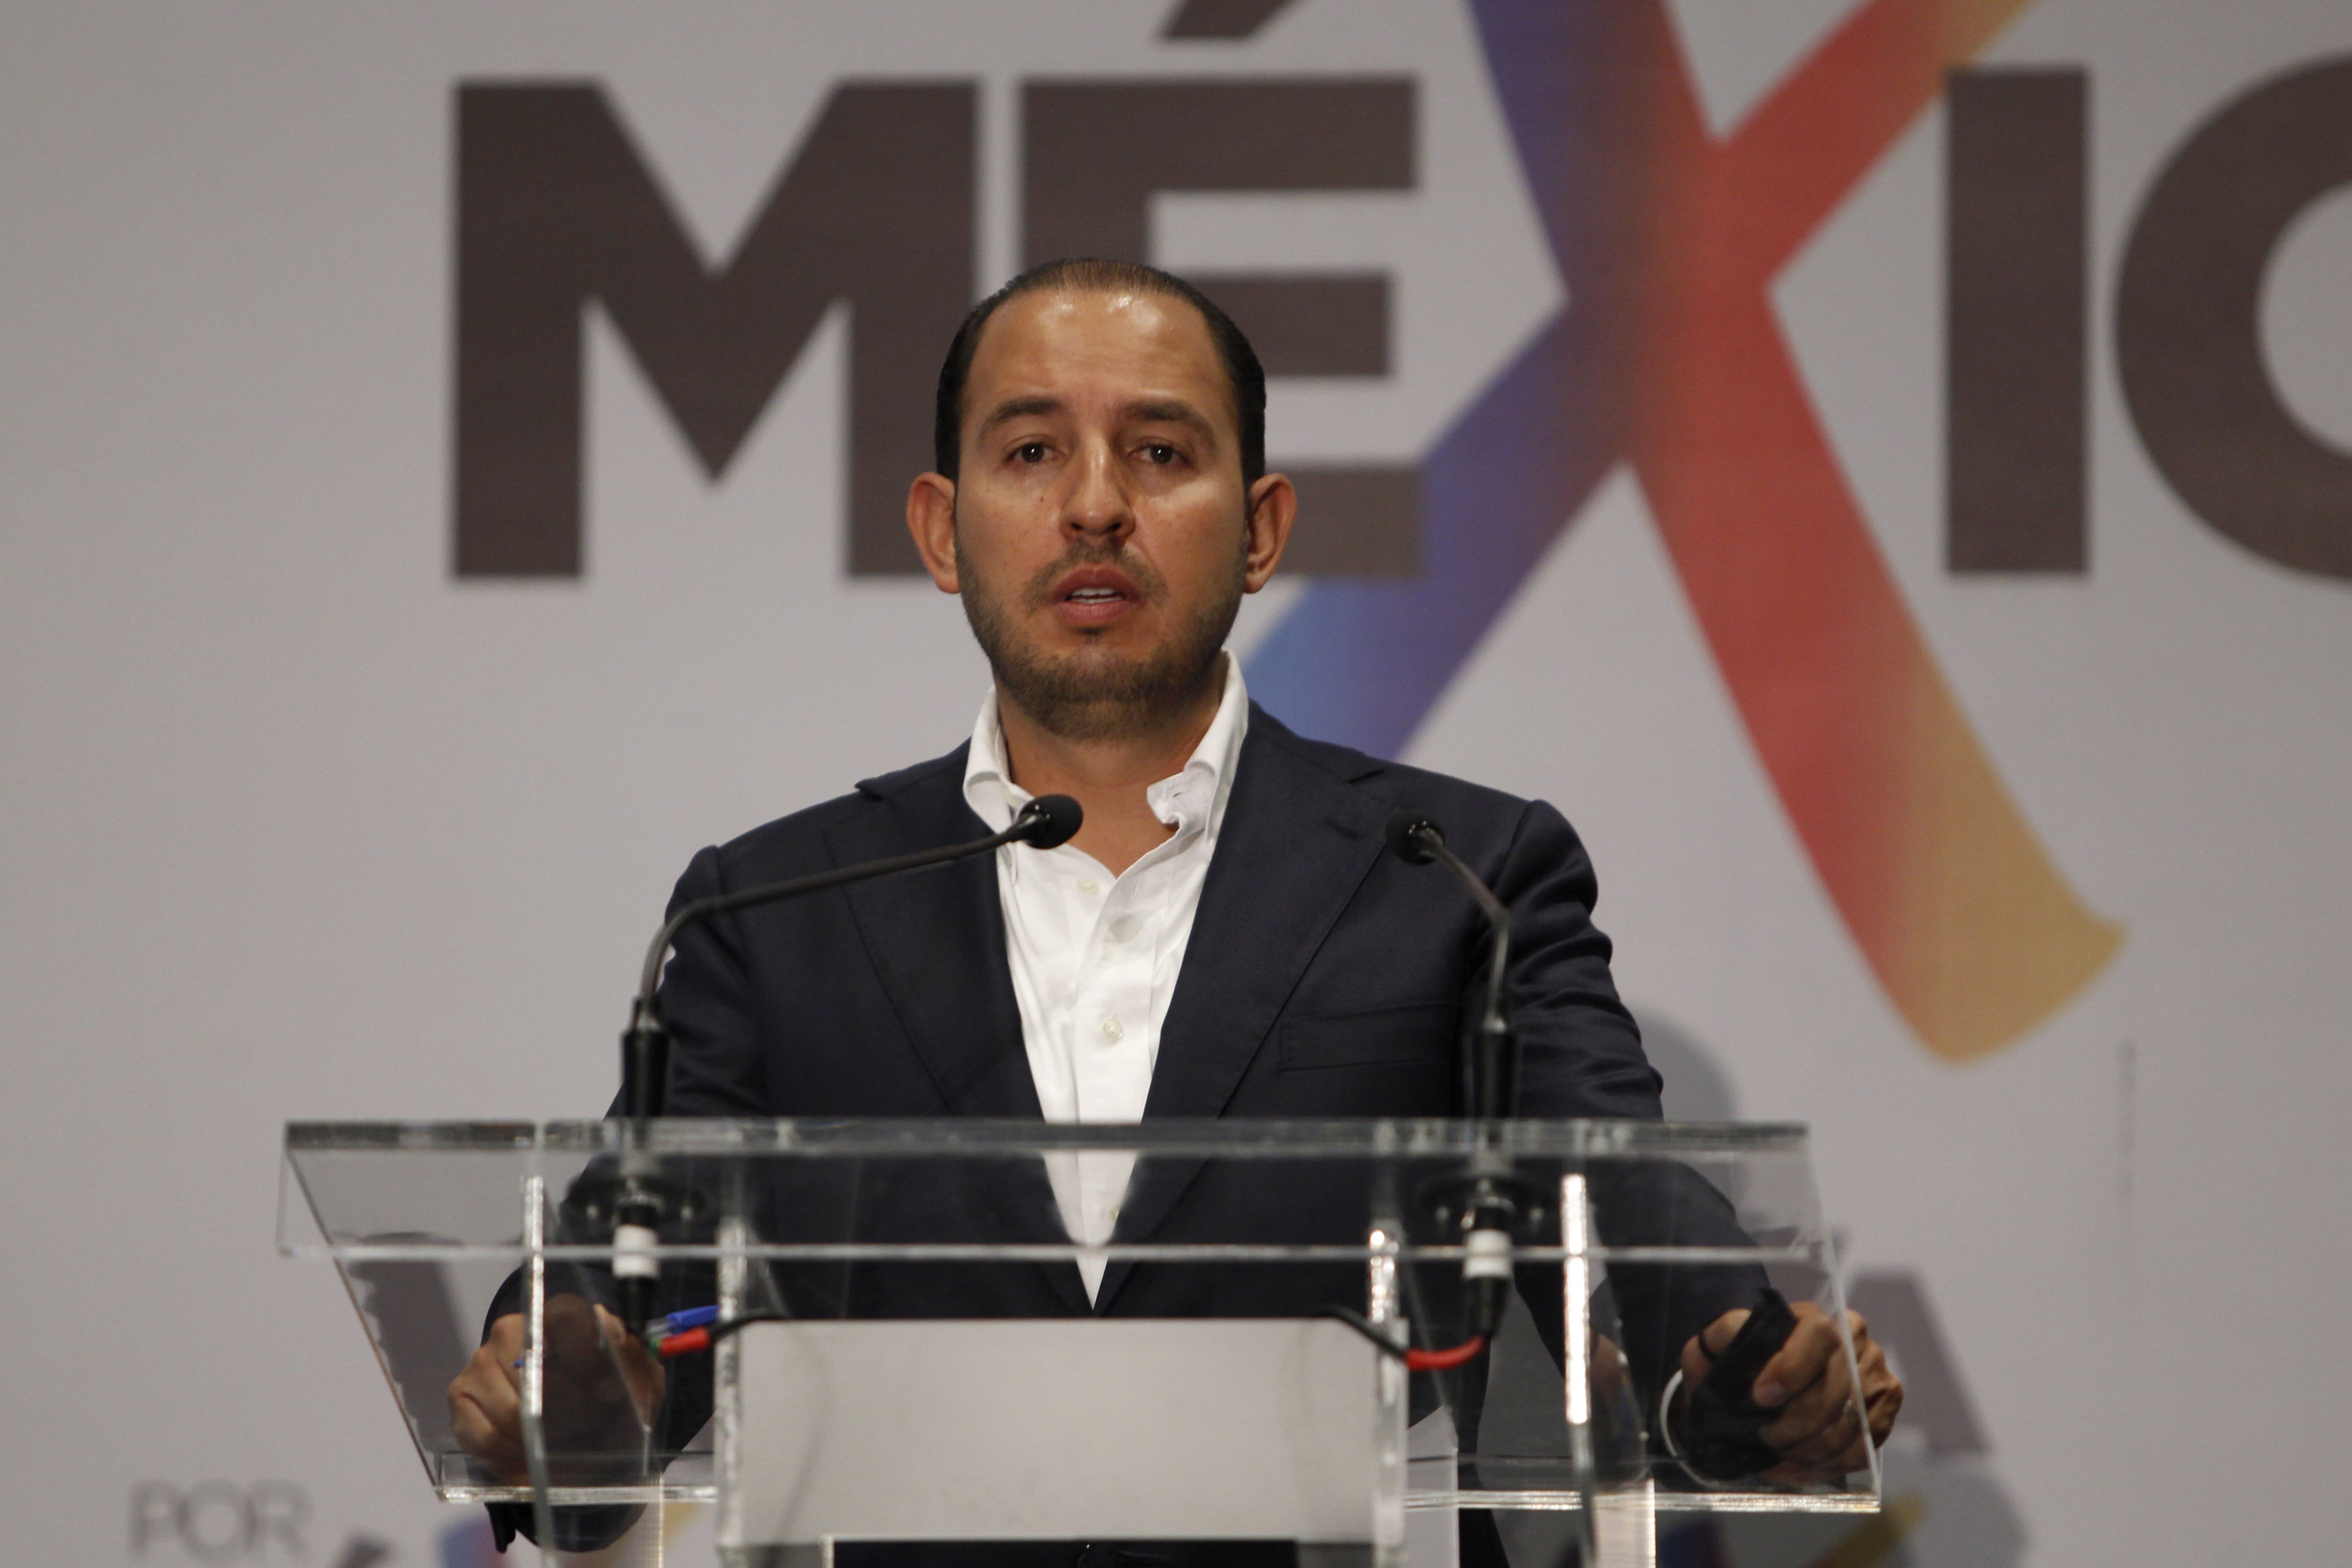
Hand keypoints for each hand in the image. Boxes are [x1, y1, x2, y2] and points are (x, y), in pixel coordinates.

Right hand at [447, 1299, 666, 1484]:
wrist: (577, 1408)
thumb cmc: (611, 1389)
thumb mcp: (637, 1377)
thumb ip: (632, 1366)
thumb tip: (616, 1367)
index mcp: (562, 1312)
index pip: (568, 1319)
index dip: (588, 1358)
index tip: (609, 1395)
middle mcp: (514, 1327)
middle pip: (534, 1375)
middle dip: (568, 1415)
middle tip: (589, 1435)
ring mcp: (481, 1360)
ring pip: (509, 1412)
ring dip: (540, 1444)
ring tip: (563, 1453)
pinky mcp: (460, 1395)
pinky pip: (483, 1437)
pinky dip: (511, 1459)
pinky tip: (533, 1463)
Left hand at [1673, 1302, 1900, 1482]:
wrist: (1766, 1378)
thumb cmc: (1742, 1358)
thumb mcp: (1720, 1340)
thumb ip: (1722, 1337)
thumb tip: (1731, 1352)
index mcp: (1815, 1317)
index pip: (1820, 1335)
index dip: (1793, 1369)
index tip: (1760, 1397)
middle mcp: (1856, 1339)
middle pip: (1838, 1388)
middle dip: (1797, 1423)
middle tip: (1765, 1439)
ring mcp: (1876, 1374)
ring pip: (1850, 1424)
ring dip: (1809, 1450)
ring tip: (1777, 1458)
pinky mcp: (1883, 1410)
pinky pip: (1861, 1447)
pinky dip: (1827, 1465)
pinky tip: (1797, 1467)